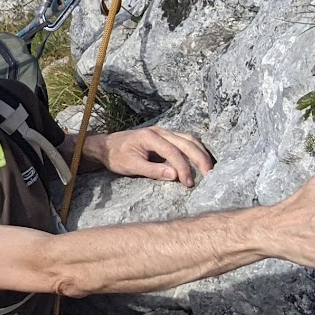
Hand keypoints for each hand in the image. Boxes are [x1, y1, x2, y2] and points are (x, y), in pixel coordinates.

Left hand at [85, 125, 214, 185]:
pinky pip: (185, 140)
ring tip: (209, 168)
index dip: (183, 168)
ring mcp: (163, 132)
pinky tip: (201, 159)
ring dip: (201, 152)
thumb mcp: (130, 166)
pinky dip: (195, 149)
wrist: (105, 146)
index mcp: (149, 137)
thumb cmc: (116, 156)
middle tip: (209, 175)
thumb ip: (153, 170)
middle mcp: (159, 131)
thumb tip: (175, 175)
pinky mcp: (165, 136)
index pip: (172, 152)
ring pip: (189, 139)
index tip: (188, 183)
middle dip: (199, 158)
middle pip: (186, 142)